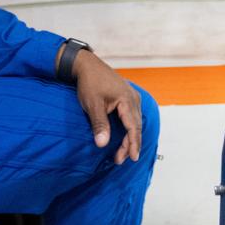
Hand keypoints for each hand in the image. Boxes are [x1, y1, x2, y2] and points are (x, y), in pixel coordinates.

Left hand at [73, 50, 143, 164]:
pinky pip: (133, 115)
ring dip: (130, 137)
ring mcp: (132, 96)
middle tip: (121, 159)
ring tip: (123, 152)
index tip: (133, 158)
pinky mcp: (127, 96)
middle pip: (136, 126)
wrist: (87, 65)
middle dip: (130, 144)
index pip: (133, 127)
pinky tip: (125, 135)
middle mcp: (133, 98)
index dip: (133, 143)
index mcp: (127, 100)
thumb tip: (102, 144)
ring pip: (135, 121)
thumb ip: (99, 124)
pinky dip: (130, 127)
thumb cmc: (89, 83)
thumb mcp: (92, 105)